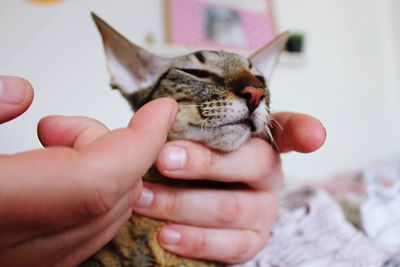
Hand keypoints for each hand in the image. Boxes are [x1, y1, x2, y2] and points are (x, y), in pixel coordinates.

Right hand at [0, 76, 177, 266]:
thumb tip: (21, 93)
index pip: (97, 183)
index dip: (139, 145)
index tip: (160, 113)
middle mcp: (17, 250)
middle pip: (110, 201)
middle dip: (113, 150)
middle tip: (65, 128)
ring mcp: (28, 265)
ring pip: (106, 221)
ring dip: (102, 172)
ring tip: (52, 145)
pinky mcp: (31, 266)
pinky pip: (86, 234)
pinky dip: (91, 198)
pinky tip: (55, 175)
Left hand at [133, 113, 325, 263]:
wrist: (175, 198)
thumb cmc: (181, 157)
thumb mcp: (182, 134)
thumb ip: (181, 122)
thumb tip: (163, 109)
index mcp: (257, 139)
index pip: (286, 128)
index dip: (301, 130)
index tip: (313, 136)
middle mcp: (267, 171)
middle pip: (250, 163)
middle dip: (205, 162)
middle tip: (165, 159)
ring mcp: (263, 208)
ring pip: (232, 207)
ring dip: (182, 203)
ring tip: (144, 199)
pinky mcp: (252, 241)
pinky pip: (231, 245)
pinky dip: (196, 241)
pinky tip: (166, 234)